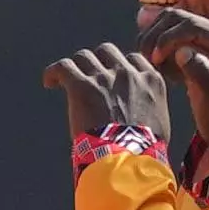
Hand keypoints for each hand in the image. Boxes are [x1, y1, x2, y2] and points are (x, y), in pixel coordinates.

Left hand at [41, 43, 169, 141]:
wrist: (127, 158)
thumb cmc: (142, 150)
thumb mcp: (159, 122)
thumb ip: (151, 108)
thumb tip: (143, 116)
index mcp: (151, 81)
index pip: (133, 59)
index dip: (118, 66)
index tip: (109, 78)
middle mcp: (128, 74)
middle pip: (107, 51)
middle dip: (95, 62)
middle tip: (86, 78)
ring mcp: (104, 77)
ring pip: (84, 56)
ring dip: (75, 67)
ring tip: (64, 81)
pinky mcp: (82, 86)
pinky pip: (63, 66)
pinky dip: (54, 71)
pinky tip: (49, 82)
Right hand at [136, 8, 208, 155]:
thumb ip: (202, 74)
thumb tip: (182, 51)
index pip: (193, 26)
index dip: (167, 38)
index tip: (154, 60)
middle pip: (179, 18)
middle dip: (156, 35)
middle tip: (147, 61)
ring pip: (171, 22)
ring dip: (154, 38)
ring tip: (151, 63)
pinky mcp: (199, 46)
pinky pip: (171, 34)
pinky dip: (158, 45)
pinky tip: (157, 65)